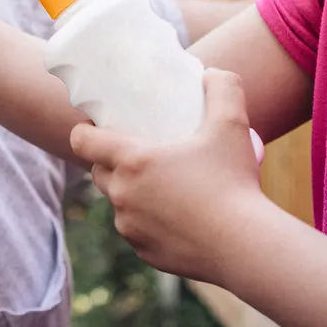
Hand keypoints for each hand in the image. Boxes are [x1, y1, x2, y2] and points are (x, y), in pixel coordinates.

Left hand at [70, 69, 266, 282]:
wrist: (245, 245)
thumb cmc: (233, 181)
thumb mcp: (232, 124)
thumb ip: (222, 88)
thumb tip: (213, 72)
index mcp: (132, 161)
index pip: (81, 141)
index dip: (84, 130)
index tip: (99, 125)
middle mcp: (123, 195)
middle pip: (99, 172)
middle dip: (111, 161)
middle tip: (140, 151)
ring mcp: (131, 228)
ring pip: (119, 204)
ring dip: (131, 193)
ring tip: (160, 184)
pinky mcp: (146, 253)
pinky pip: (137, 232)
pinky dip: (148, 222)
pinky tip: (174, 217)